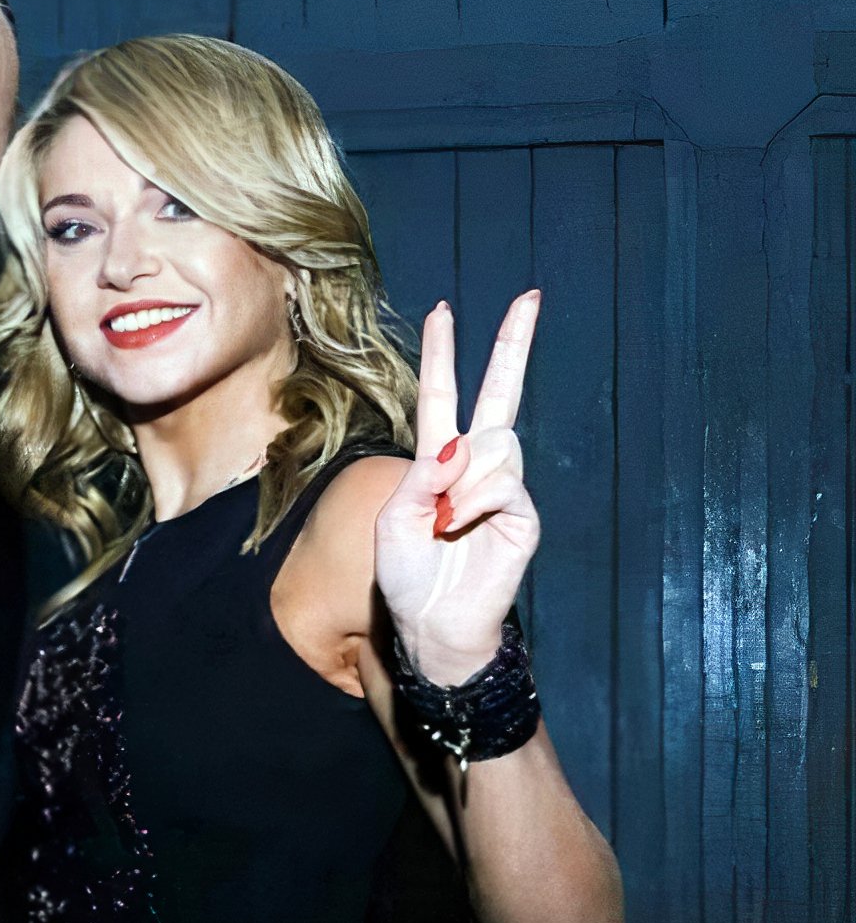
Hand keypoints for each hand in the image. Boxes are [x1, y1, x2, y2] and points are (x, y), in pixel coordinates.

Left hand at [374, 291, 540, 684]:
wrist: (434, 624)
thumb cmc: (408, 576)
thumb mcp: (394, 521)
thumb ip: (420, 478)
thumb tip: (459, 445)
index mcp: (437, 461)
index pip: (443, 396)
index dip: (443, 354)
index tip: (442, 310)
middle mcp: (475, 466)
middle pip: (498, 394)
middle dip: (512, 345)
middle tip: (529, 297)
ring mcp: (504, 489)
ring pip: (494, 448)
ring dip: (462, 483)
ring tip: (445, 522)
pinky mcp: (523, 516)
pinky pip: (503, 486)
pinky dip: (475, 503)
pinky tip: (462, 527)